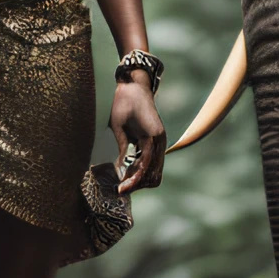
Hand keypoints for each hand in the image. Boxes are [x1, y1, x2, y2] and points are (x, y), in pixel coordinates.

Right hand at [110, 73, 164, 194]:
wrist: (130, 87)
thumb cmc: (124, 106)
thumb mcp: (121, 133)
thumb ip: (124, 149)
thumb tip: (119, 168)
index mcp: (148, 145)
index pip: (146, 171)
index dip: (134, 181)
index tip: (121, 189)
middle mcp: (157, 145)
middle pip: (151, 176)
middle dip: (136, 185)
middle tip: (122, 190)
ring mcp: (159, 140)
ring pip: (151, 170)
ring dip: (137, 181)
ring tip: (123, 187)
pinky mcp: (157, 135)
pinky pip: (149, 159)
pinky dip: (138, 171)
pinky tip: (128, 177)